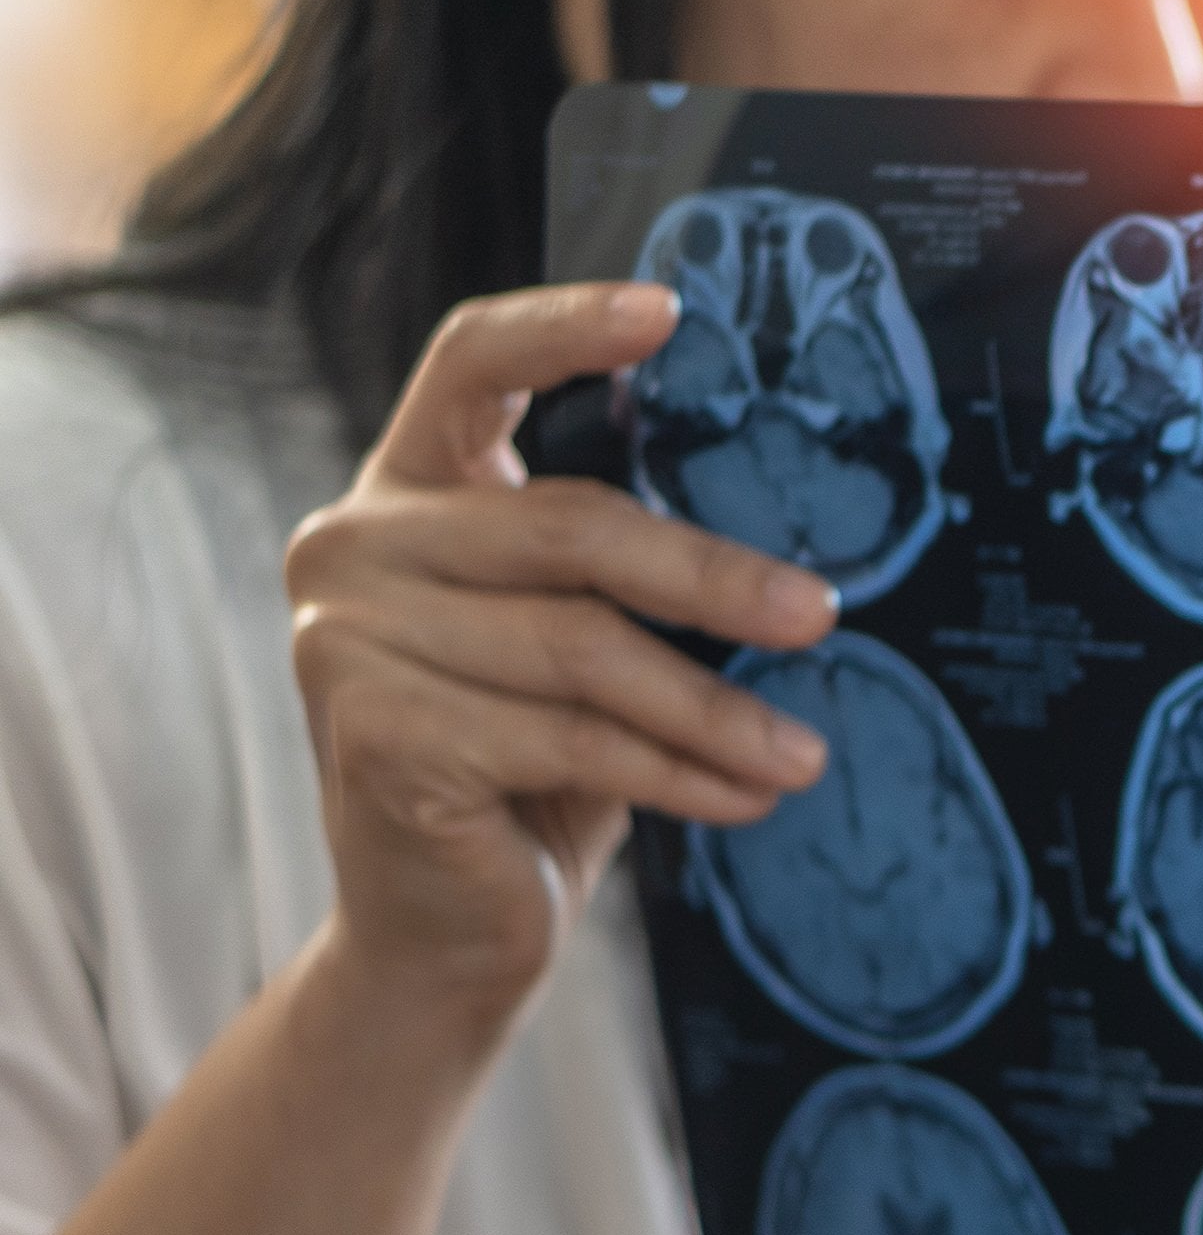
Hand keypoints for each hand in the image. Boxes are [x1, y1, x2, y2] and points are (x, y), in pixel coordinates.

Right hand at [285, 282, 836, 1015]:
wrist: (446, 925)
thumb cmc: (531, 766)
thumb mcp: (578, 641)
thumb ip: (625, 571)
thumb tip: (793, 542)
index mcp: (407, 489)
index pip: (469, 363)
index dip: (564, 324)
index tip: (670, 309)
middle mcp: (353, 543)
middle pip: (570, 527)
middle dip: (714, 578)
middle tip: (822, 615)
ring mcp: (347, 636)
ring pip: (584, 651)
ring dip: (714, 711)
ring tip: (802, 754)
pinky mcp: (375, 732)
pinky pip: (570, 738)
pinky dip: (678, 771)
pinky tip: (748, 797)